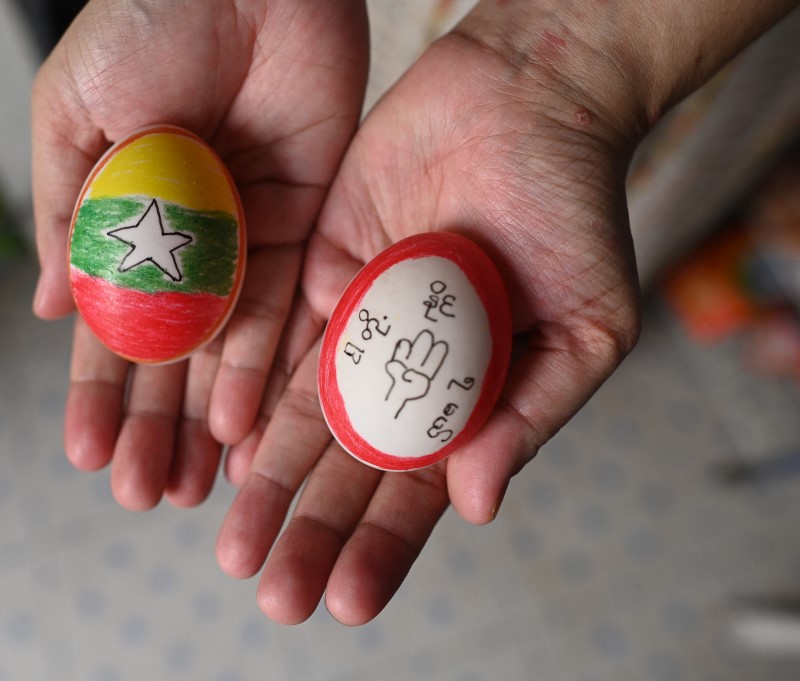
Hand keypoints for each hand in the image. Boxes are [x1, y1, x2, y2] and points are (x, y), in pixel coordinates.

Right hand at [31, 0, 367, 508]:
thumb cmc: (148, 22)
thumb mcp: (75, 113)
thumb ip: (67, 212)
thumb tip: (56, 313)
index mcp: (125, 214)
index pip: (111, 323)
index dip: (98, 390)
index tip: (86, 454)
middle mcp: (189, 239)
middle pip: (172, 353)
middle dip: (155, 426)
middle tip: (144, 494)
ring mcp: (250, 238)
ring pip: (227, 349)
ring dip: (208, 421)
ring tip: (193, 485)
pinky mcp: (311, 225)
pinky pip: (288, 311)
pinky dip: (265, 369)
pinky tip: (243, 427)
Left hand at [216, 23, 645, 622]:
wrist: (526, 98)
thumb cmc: (574, 208)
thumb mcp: (589, 323)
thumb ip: (533, 412)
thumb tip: (474, 505)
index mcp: (469, 397)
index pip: (418, 489)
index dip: (383, 546)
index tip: (348, 600)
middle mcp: (403, 372)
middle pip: (347, 467)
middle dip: (311, 530)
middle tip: (275, 592)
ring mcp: (355, 324)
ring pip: (300, 415)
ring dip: (267, 482)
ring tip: (236, 543)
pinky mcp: (314, 269)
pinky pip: (272, 338)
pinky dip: (245, 392)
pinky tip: (222, 449)